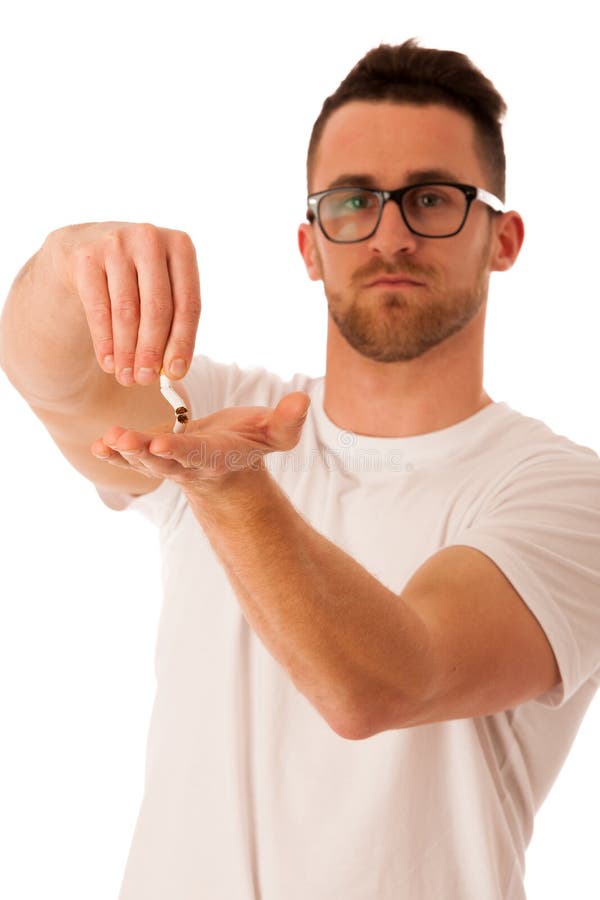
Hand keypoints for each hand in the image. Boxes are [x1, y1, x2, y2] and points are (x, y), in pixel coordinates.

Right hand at [45, 222, 200, 385]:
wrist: (88, 247)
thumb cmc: (137, 276)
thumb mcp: (161, 287)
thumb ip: (171, 323)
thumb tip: (171, 371)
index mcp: (181, 246)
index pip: (188, 303)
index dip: (183, 342)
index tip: (176, 373)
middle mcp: (150, 239)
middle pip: (157, 308)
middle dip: (152, 351)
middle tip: (146, 380)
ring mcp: (116, 243)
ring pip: (126, 312)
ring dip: (127, 351)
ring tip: (127, 377)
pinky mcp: (86, 257)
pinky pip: (98, 309)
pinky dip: (104, 341)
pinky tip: (108, 363)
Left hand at [91, 392, 310, 488]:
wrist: (227, 464)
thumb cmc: (250, 443)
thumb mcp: (275, 434)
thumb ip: (287, 422)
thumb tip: (302, 400)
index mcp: (216, 457)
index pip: (196, 454)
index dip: (179, 450)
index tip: (161, 444)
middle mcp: (188, 464)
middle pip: (163, 462)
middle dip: (144, 453)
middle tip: (126, 442)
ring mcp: (166, 462)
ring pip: (143, 460)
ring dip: (124, 452)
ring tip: (108, 440)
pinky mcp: (151, 455)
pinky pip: (130, 457)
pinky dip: (113, 453)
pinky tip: (98, 445)